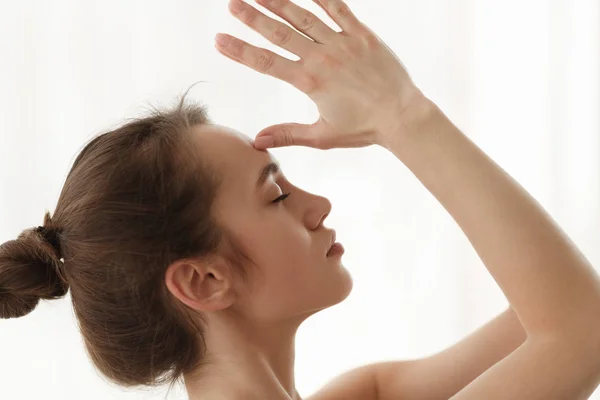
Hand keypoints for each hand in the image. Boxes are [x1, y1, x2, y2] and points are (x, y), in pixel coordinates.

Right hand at [215, 0, 426, 149]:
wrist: (402, 115)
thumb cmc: (363, 129)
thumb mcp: (322, 136)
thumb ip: (287, 135)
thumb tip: (257, 141)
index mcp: (309, 82)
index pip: (265, 63)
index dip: (240, 51)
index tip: (219, 40)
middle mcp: (322, 59)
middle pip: (279, 34)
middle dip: (252, 18)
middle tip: (232, 5)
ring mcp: (342, 43)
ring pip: (303, 16)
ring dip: (279, 2)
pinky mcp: (362, 34)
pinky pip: (338, 8)